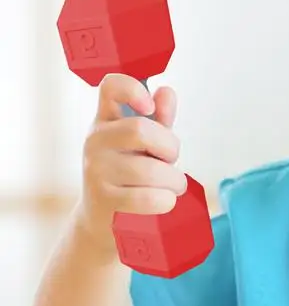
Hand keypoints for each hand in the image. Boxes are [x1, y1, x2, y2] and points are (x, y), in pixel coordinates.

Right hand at [80, 73, 187, 251]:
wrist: (103, 219)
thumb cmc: (131, 173)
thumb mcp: (146, 143)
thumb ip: (160, 118)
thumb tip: (166, 92)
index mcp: (107, 119)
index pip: (110, 86)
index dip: (133, 90)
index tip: (149, 106)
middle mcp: (95, 141)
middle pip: (140, 130)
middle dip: (170, 147)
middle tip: (171, 160)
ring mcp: (95, 171)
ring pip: (151, 170)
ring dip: (175, 181)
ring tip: (174, 186)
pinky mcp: (103, 201)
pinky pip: (148, 198)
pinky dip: (167, 200)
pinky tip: (165, 200)